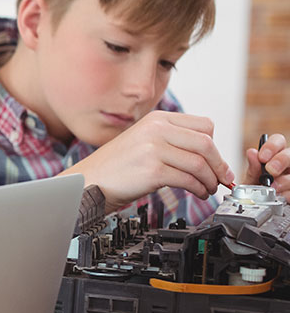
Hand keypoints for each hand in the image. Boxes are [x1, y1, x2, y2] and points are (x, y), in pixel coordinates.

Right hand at [62, 111, 233, 213]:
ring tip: (208, 189)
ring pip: (200, 163)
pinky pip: (189, 179)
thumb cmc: (116, 167)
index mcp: (157, 119)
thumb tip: (208, 154)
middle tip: (222, 179)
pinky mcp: (152, 170)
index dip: (216, 145)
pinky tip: (197, 193)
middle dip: (219, 165)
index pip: (204, 125)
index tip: (218, 161)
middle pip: (206, 143)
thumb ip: (172, 140)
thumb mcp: (144, 141)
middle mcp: (156, 129)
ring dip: (211, 180)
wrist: (90, 182)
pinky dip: (199, 189)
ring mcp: (153, 149)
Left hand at [244, 133, 289, 197]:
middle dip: (281, 160)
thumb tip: (251, 152)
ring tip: (274, 188)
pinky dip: (289, 193)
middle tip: (270, 171)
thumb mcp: (252, 179)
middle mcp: (288, 163)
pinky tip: (282, 196)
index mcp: (276, 154)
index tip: (262, 156)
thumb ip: (253, 167)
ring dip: (285, 180)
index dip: (271, 146)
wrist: (260, 205)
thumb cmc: (257, 189)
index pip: (278, 140)